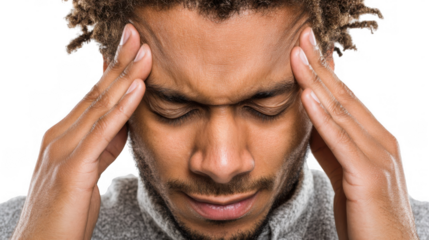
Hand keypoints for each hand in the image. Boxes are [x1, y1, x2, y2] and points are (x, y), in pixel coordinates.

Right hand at [11, 23, 151, 239]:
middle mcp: (60, 135)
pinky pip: (102, 133)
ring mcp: (63, 150)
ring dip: (125, 77)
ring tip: (144, 52)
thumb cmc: (66, 210)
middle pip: (96, 93)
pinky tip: (137, 89)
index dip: (114, 70)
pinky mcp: (72, 169)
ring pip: (100, 106)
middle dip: (120, 62)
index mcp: (65, 135)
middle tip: (137, 34)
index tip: (132, 47)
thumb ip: (104, 146)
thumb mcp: (90, 171)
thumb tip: (123, 124)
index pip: (94, 96)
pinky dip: (121, 109)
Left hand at [290, 27, 418, 239]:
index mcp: (374, 139)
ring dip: (317, 82)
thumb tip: (312, 122)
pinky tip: (307, 95)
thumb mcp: (344, 173)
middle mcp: (381, 141)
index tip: (304, 48)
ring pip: (342, 112)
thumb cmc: (366, 214)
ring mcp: (378, 156)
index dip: (323, 72)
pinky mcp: (369, 176)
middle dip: (319, 65)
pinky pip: (341, 140)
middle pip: (343, 97)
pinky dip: (323, 116)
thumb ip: (331, 147)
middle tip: (302, 37)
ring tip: (298, 55)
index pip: (344, 98)